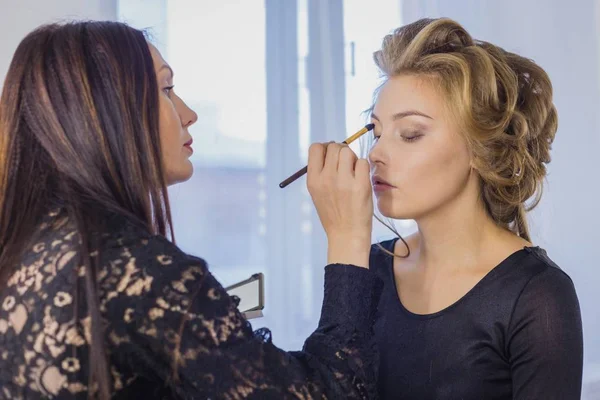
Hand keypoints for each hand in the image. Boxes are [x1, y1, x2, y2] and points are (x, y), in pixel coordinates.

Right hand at [307, 142, 372, 267]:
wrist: (346, 235)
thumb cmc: (333, 214)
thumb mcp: (318, 193)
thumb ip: (321, 172)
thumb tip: (331, 149)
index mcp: (313, 180)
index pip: (316, 148)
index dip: (325, 148)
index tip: (331, 157)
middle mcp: (326, 178)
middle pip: (334, 146)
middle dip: (341, 151)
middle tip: (345, 165)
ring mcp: (344, 181)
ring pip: (349, 152)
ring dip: (353, 159)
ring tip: (353, 173)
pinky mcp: (361, 185)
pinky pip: (363, 162)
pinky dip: (363, 168)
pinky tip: (361, 179)